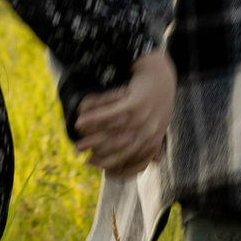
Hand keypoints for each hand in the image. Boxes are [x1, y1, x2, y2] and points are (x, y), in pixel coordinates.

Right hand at [75, 45, 174, 175]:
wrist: (159, 73)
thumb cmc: (158, 99)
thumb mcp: (161, 122)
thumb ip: (156, 143)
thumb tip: (153, 163)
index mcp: (155, 139)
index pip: (134, 163)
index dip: (116, 167)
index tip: (98, 166)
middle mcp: (150, 132)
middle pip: (120, 152)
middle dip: (100, 158)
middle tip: (84, 157)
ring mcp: (142, 119)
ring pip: (112, 136)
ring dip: (92, 140)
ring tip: (78, 142)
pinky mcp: (134, 104)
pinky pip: (109, 115)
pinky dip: (93, 119)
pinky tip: (80, 121)